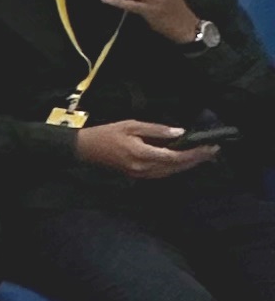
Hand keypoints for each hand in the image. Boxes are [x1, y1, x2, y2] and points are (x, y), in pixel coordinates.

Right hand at [74, 119, 216, 180]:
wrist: (86, 149)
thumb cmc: (106, 134)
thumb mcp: (131, 125)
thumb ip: (155, 129)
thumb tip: (179, 132)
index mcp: (143, 155)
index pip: (176, 156)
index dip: (195, 153)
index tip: (210, 146)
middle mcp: (145, 168)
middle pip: (177, 166)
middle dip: (197, 159)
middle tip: (214, 151)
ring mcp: (142, 174)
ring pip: (172, 172)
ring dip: (188, 165)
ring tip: (203, 156)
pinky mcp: (139, 175)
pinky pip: (164, 173)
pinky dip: (176, 167)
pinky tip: (183, 161)